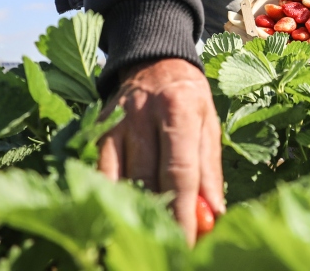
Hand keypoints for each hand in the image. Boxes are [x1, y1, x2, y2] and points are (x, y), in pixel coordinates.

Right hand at [98, 58, 224, 245]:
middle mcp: (143, 116)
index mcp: (179, 110)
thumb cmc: (188, 99)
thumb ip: (210, 172)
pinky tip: (122, 216)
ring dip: (135, 213)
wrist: (154, 61)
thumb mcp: (210, 126)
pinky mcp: (96, 133)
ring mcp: (115, 125)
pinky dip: (111, 199)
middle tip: (170, 247)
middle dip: (160, 220)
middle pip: (148, 182)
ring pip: (120, 182)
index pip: (180, 174)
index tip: (188, 245)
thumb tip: (213, 216)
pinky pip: (100, 175)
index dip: (183, 215)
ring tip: (148, 235)